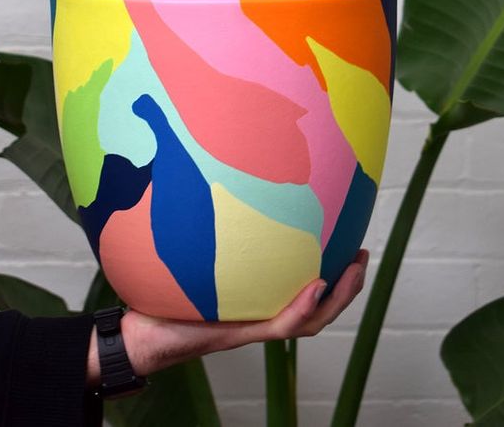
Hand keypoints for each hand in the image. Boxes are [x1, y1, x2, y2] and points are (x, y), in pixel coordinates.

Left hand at [87, 250, 368, 383]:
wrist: (140, 333)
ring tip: (352, 270)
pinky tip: (315, 285)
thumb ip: (208, 223)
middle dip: (347, 285)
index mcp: (257, 294)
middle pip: (319, 305)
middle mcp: (261, 310)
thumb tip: (210, 169)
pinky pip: (280, 324)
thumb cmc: (161, 289)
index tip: (350, 239)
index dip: (332, 269)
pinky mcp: (239, 334)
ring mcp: (253, 324)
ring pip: (310, 319)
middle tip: (363, 254)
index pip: (304, 284)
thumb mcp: (191, 249)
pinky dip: (301, 307)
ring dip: (337, 298)